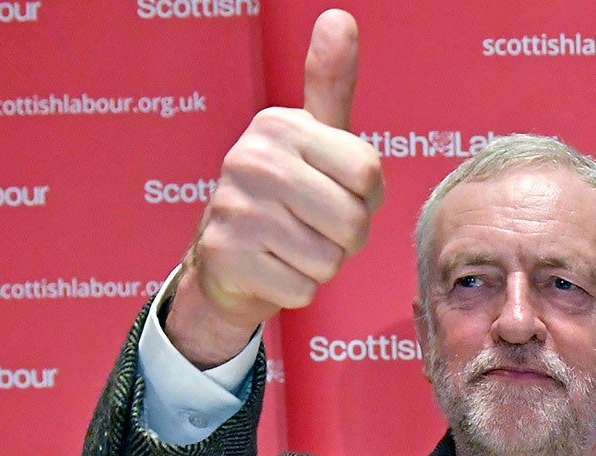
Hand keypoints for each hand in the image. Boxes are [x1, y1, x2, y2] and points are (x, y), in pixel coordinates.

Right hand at [165, 9, 384, 365]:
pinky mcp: (227, 255)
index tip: (337, 193)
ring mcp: (235, 207)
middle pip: (353, 221)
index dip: (365, 198)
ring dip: (322, 265)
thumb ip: (330, 84)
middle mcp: (251, 158)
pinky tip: (273, 268)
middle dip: (346, 238)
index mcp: (280, 126)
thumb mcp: (313, 138)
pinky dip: (297, 289)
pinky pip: (303, 289)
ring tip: (293, 247)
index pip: (368, 175)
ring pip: (329, 259)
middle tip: (315, 227)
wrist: (226, 259)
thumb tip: (340, 17)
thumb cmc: (286, 197)